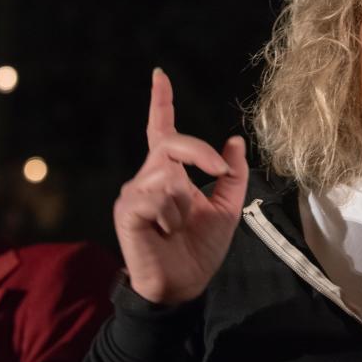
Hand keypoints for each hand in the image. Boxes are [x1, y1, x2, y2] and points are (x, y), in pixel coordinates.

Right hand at [113, 69, 248, 304]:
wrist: (183, 286)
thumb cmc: (200, 250)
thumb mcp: (227, 209)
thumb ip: (231, 175)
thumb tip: (234, 140)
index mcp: (171, 173)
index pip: (163, 130)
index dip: (161, 101)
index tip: (160, 75)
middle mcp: (149, 177)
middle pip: (171, 142)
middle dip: (200, 153)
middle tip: (219, 172)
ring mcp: (135, 193)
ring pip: (167, 173)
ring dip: (185, 202)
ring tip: (179, 226)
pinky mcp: (126, 211)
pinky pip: (154, 197)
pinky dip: (171, 215)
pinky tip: (166, 232)